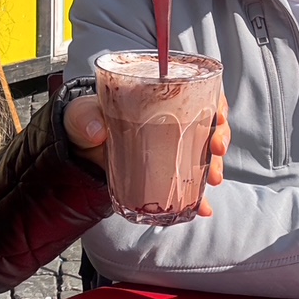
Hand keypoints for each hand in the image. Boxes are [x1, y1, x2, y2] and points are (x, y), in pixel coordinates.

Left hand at [63, 93, 230, 216]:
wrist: (78, 152)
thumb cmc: (85, 123)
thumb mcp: (80, 115)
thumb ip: (84, 117)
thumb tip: (97, 130)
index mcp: (155, 97)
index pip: (195, 90)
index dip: (215, 101)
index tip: (219, 115)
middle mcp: (169, 120)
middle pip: (207, 122)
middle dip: (220, 136)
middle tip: (217, 149)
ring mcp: (170, 147)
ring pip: (203, 152)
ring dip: (214, 166)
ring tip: (214, 179)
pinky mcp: (164, 172)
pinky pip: (188, 183)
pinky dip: (198, 196)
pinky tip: (203, 207)